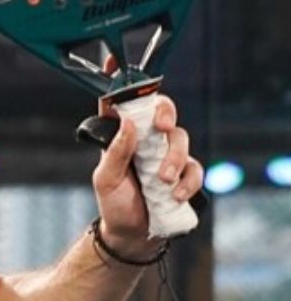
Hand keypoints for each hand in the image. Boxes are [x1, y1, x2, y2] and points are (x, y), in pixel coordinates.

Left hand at [93, 94, 201, 255]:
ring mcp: (167, 156)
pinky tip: (175, 195)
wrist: (132, 235)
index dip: (123, 86)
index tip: (117, 65)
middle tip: (162, 126)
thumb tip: (127, 121)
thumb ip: (116, 151)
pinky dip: (188, 180)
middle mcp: (147, 142)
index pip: (123, 106)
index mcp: (123, 137)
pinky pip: (195, 168)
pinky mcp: (184, 175)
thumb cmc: (114, 203)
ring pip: (181, 139)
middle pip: (163, 112)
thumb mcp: (106, 178)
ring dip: (174, 158)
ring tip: (162, 181)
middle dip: (166, 112)